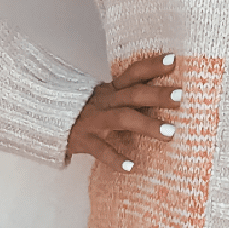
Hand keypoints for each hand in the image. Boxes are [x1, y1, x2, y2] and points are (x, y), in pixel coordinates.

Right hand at [68, 52, 178, 173]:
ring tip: (170, 133)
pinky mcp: (85, 140)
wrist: (48, 119)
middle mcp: (106, 101)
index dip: (153, 65)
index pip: (134, 72)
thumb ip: (130, 96)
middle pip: (134, 94)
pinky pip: (101, 150)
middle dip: (157, 95)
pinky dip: (116, 159)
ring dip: (147, 124)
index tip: (174, 60)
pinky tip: (131, 167)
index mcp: (113, 89)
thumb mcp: (107, 97)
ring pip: (123, 118)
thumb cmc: (88, 110)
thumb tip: (167, 97)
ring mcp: (95, 120)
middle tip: (180, 97)